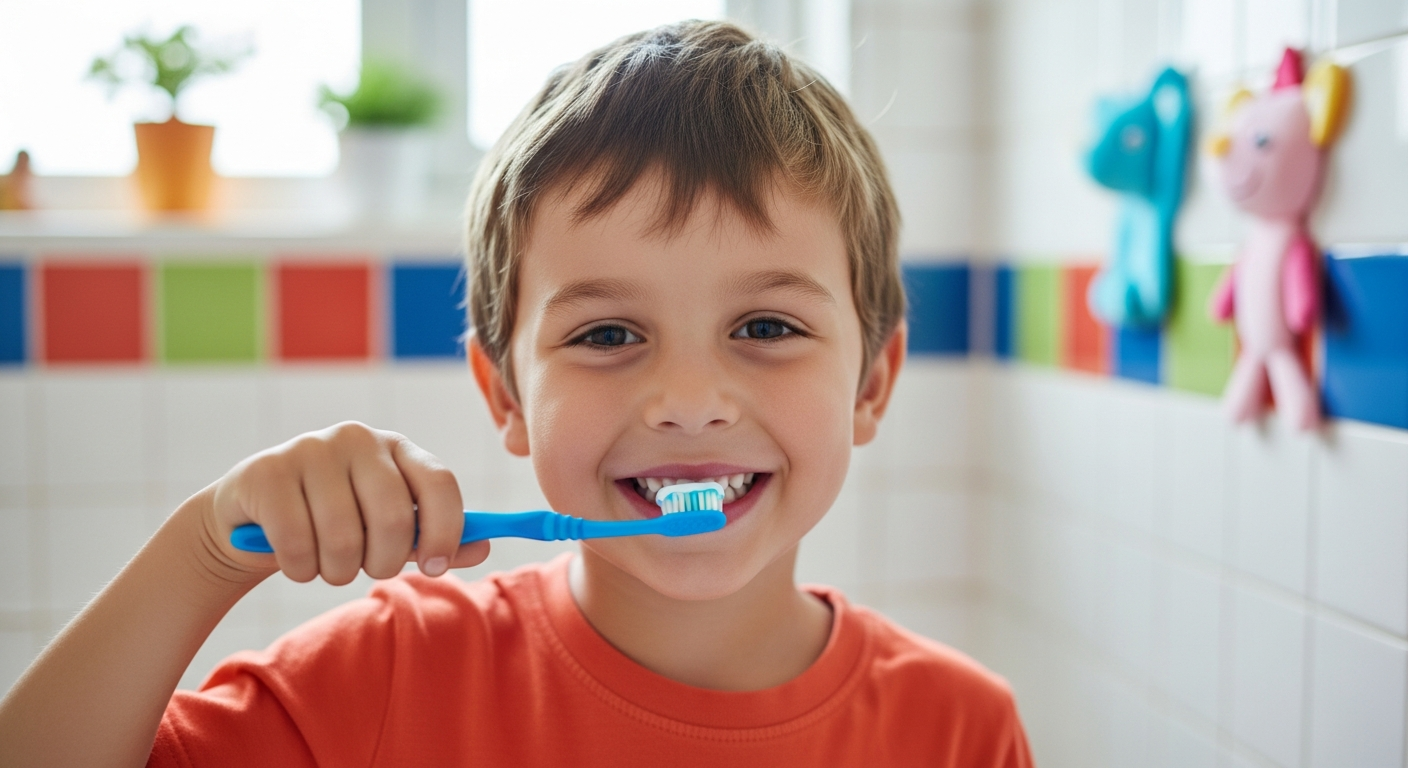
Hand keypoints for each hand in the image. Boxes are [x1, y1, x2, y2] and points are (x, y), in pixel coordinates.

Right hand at [202, 422, 487, 584]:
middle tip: (364, 568)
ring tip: (325, 561)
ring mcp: (311, 449)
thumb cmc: (335, 524)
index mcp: (398, 448)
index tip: (435, 567)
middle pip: (395, 517)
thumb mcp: (390, 531)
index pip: (440, 482)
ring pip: (344, 539)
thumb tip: (483, 547)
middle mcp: (358, 438)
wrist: (252, 518)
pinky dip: (300, 568)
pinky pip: (297, 544)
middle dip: (382, 562)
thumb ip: (436, 538)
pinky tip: (293, 557)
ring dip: (336, 571)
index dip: (447, 531)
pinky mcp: (267, 471)